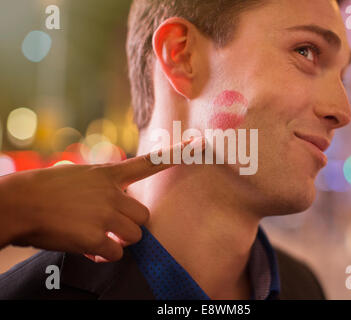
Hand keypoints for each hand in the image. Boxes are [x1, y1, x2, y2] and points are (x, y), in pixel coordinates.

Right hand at [0, 137, 204, 261]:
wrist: (19, 202)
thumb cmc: (44, 189)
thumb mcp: (78, 175)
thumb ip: (102, 186)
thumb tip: (113, 205)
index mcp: (107, 175)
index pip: (148, 163)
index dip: (175, 154)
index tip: (197, 144)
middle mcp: (112, 194)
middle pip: (144, 216)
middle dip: (131, 224)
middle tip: (111, 226)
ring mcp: (106, 215)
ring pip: (134, 235)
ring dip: (120, 240)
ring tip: (97, 236)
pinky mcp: (97, 237)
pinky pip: (116, 252)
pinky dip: (105, 254)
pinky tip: (89, 248)